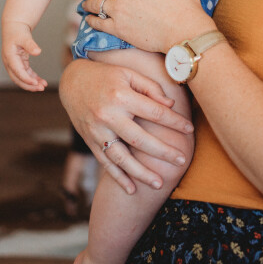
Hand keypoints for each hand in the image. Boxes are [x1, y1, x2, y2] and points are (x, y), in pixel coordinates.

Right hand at [0, 22, 46, 90]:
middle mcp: (9, 63)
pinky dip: (33, 78)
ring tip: (43, 86)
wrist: (14, 27)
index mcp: (9, 57)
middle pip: (18, 78)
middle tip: (41, 88)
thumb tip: (38, 52)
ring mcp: (13, 64)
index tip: (36, 83)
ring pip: (22, 78)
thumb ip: (30, 45)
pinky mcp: (19, 63)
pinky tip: (41, 81)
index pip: (18, 71)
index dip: (26, 79)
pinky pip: (25, 74)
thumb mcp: (24, 36)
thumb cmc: (18, 31)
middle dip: (29, 85)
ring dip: (32, 83)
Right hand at [59, 57, 193, 193]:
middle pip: (140, 139)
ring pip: (121, 157)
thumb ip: (150, 88)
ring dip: (140, 173)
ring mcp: (97, 131)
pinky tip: (132, 190)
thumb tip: (170, 106)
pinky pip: (105, 163)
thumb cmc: (106, 76)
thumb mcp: (129, 74)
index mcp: (121, 96)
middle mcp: (108, 116)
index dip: (174, 121)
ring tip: (159, 184)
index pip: (154, 112)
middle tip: (181, 160)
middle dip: (163, 152)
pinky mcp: (90, 141)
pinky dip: (118, 177)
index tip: (190, 129)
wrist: (72, 83)